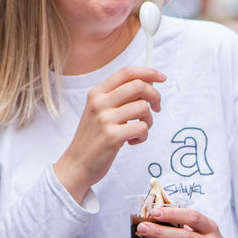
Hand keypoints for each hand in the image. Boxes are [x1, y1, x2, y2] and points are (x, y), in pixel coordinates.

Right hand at [52, 65, 163, 201]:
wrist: (76, 165)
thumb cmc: (92, 139)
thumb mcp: (99, 111)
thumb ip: (118, 97)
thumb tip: (147, 85)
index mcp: (97, 93)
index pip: (127, 73)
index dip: (148, 72)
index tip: (161, 77)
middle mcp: (100, 103)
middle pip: (139, 86)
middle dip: (155, 96)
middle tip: (156, 108)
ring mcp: (105, 119)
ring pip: (143, 107)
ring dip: (148, 120)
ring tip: (138, 131)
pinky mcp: (112, 137)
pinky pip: (142, 128)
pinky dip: (143, 136)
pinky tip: (132, 141)